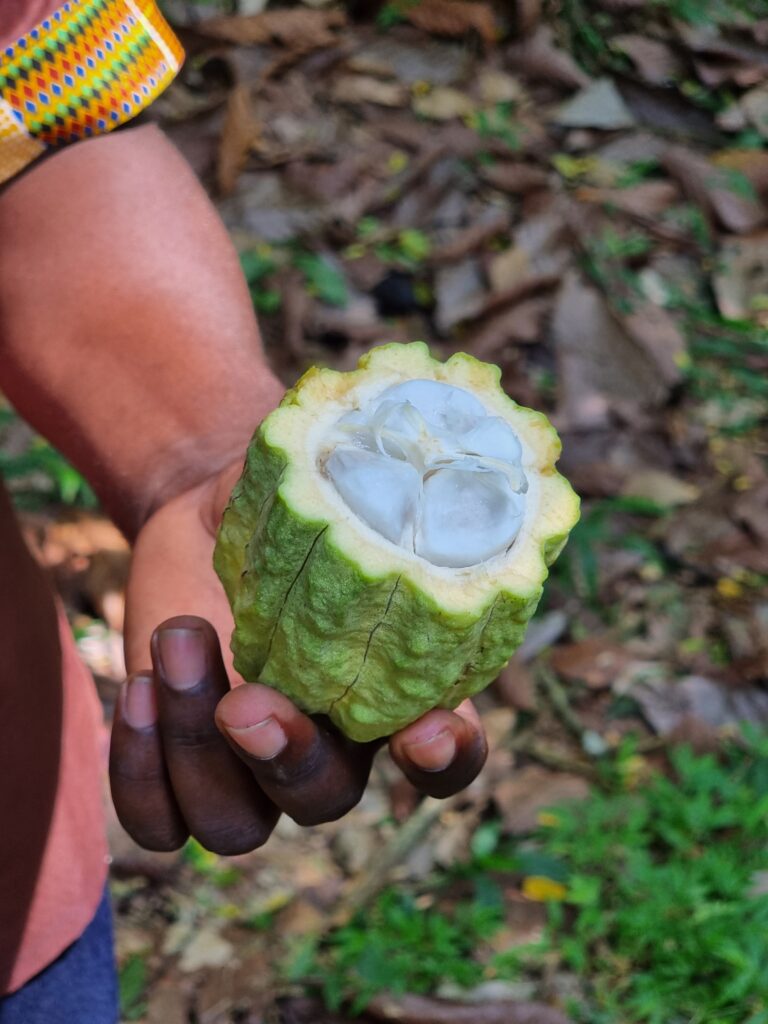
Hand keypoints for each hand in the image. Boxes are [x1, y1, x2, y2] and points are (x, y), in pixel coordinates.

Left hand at [111, 467, 487, 854]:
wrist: (214, 514)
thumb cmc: (289, 496)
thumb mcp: (327, 482)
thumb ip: (362, 491)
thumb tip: (388, 470)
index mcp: (387, 688)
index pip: (445, 756)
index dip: (447, 759)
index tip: (425, 729)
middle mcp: (325, 742)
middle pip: (324, 800)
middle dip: (287, 761)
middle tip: (245, 702)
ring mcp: (246, 762)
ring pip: (235, 823)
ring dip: (196, 751)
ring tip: (175, 640)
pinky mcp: (176, 762)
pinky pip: (160, 821)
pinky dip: (139, 770)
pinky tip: (137, 685)